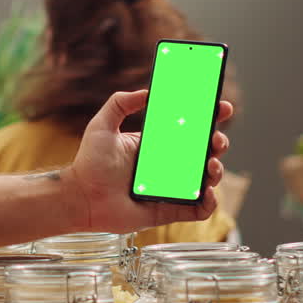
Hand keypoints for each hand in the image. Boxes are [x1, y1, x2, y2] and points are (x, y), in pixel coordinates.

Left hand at [60, 90, 232, 234]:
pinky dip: (210, 203)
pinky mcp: (169, 210)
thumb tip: (147, 91)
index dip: (210, 118)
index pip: (190, 129)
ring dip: (216, 171)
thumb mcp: (103, 125)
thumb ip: (120, 103)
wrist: (80, 196)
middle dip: (218, 143)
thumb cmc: (89, 163)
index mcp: (157, 144)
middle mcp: (168, 165)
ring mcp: (171, 188)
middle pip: (204, 152)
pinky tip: (207, 192)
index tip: (222, 107)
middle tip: (216, 140)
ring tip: (211, 165)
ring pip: (206, 179)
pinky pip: (198, 209)